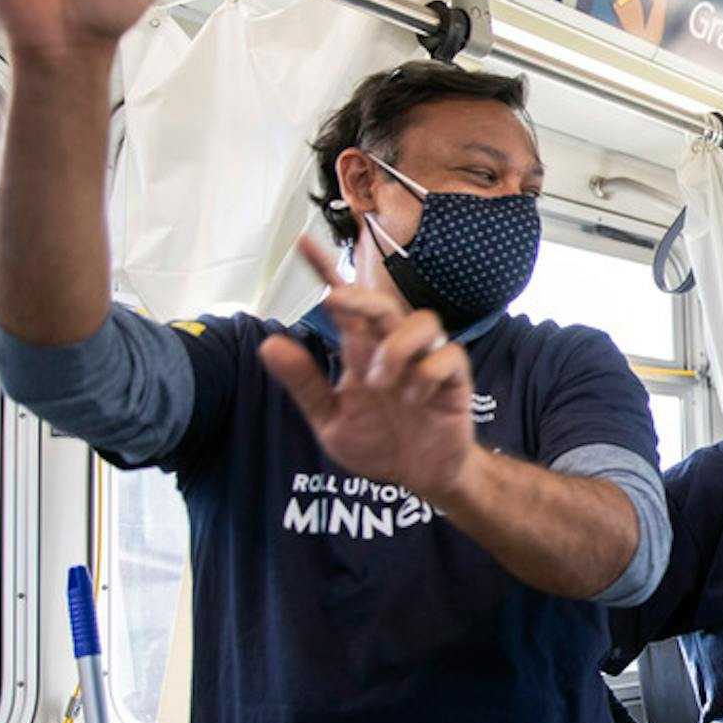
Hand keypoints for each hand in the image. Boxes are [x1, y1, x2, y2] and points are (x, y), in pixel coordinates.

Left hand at [257, 236, 479, 501]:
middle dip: (360, 297)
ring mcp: (426, 363)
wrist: (420, 477)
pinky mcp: (454, 381)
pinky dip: (427, 375)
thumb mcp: (330, 420)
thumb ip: (304, 383)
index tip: (302, 246)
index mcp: (362, 353)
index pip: (343, 306)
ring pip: (423, 321)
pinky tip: (416, 400)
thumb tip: (268, 344)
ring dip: (396, 348)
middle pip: (383, 304)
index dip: (325, 273)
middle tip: (335, 303)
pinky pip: (449, 357)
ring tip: (381, 383)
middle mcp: (394, 350)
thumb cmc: (378, 443)